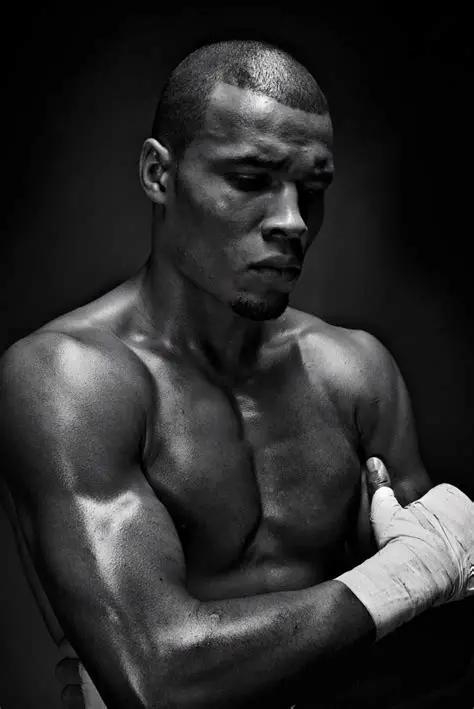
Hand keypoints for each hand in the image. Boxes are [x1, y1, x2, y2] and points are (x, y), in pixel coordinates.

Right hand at [337, 457, 473, 637]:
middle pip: (460, 516)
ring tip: (438, 558)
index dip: (429, 510)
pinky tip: (451, 572)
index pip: (443, 496)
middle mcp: (470, 515)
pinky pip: (472, 563)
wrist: (414, 575)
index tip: (418, 521)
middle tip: (427, 540)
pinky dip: (465, 567)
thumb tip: (374, 463)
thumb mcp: (384, 510)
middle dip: (447, 526)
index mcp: (449, 497)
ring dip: (459, 545)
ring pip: (468, 537)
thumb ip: (380, 485)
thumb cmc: (401, 541)